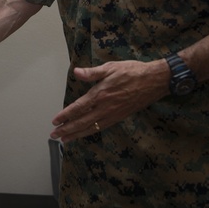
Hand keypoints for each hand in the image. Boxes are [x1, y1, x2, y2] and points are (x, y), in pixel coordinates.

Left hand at [49, 59, 167, 142]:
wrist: (154, 81)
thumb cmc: (132, 72)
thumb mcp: (110, 67)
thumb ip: (92, 73)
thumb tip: (76, 72)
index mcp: (100, 94)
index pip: (78, 108)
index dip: (65, 115)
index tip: (55, 121)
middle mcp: (105, 107)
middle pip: (82, 122)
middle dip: (67, 130)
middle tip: (54, 135)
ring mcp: (113, 114)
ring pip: (91, 128)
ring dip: (76, 134)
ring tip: (65, 140)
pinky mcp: (119, 117)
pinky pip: (102, 127)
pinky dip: (90, 132)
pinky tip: (84, 134)